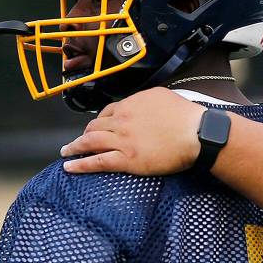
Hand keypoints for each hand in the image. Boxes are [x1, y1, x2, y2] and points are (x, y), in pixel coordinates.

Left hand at [60, 87, 205, 174]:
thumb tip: (140, 104)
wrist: (196, 133)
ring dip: (74, 147)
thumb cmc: (186, 116)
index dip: (99, 121)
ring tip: (66, 152)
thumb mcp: (162, 96)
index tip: (96, 127)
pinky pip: (97, 162)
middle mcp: (121, 120)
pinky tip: (70, 166)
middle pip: (94, 126)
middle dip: (84, 134)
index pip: (107, 112)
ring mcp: (122, 140)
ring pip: (90, 142)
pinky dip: (80, 164)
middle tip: (78, 142)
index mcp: (130, 104)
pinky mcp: (126, 159)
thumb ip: (145, 100)